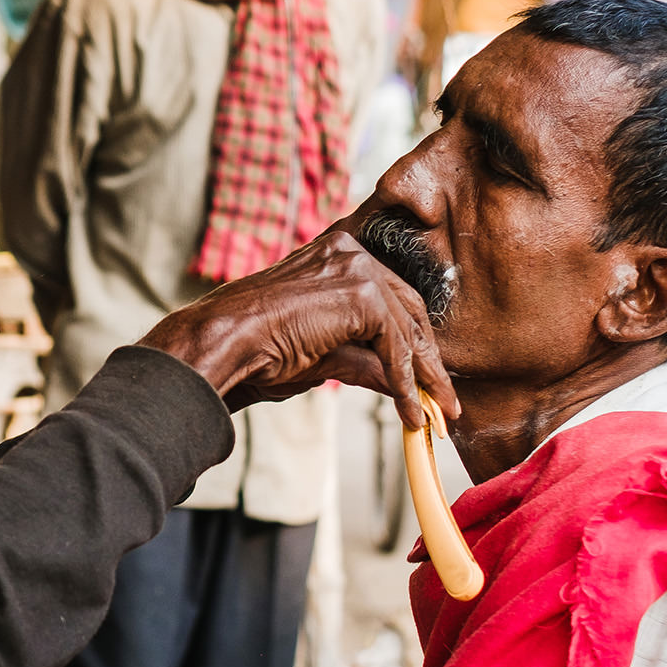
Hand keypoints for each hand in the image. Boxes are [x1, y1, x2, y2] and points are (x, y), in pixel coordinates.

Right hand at [136, 227, 457, 428]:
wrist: (224, 346)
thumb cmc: (256, 351)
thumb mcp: (323, 355)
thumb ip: (366, 360)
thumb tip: (402, 385)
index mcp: (336, 255)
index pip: (391, 298)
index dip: (410, 341)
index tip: (424, 379)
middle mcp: (349, 252)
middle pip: (409, 309)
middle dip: (427, 360)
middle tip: (442, 401)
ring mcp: (356, 267)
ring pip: (406, 329)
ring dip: (423, 377)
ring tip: (433, 414)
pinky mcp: (360, 293)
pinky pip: (395, 346)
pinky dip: (405, 383)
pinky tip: (409, 412)